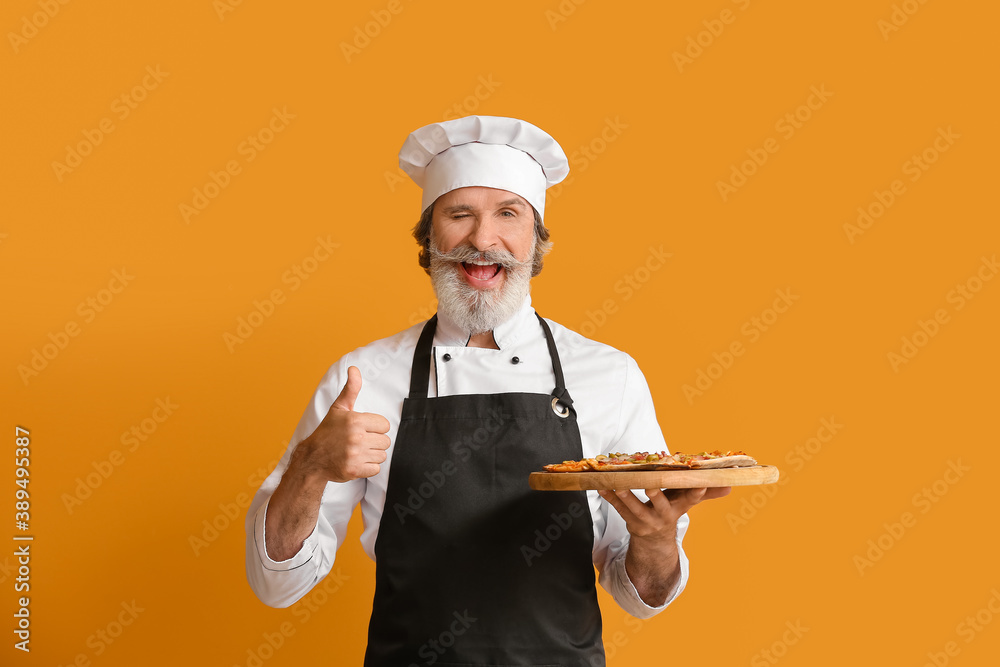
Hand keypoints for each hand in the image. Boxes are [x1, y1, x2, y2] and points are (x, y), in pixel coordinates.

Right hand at [292, 366, 391, 482]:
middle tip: (360, 441)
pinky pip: (376, 469)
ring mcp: (355, 455)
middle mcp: (356, 438)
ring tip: (358, 451)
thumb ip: (351, 389)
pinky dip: (368, 467)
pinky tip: (357, 461)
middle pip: (385, 441)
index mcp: (355, 421)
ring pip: (382, 455)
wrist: (312, 458)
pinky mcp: (354, 471)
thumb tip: (354, 369)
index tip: (364, 429)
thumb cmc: (327, 432)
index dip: (376, 427)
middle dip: (375, 441)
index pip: (384, 425)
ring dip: (372, 455)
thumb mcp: (338, 408)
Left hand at [598, 486, 731, 542]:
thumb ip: (706, 492)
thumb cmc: (671, 509)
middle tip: (650, 485)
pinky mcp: (630, 521)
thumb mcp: (686, 502)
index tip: (700, 483)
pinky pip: (618, 509)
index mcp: (680, 508)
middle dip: (656, 495)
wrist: (655, 540)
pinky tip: (601, 487)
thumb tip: (730, 486)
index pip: (691, 500)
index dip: (697, 492)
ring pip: (635, 508)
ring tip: (617, 484)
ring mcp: (646, 520)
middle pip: (661, 504)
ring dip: (625, 496)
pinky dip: (609, 497)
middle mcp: (664, 515)